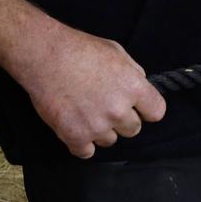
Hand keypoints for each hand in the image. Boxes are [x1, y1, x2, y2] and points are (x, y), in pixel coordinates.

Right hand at [4, 23, 167, 158]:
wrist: (44, 56)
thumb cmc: (78, 48)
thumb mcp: (115, 51)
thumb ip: (132, 72)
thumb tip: (141, 87)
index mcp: (133, 87)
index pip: (156, 112)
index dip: (146, 109)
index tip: (138, 107)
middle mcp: (119, 110)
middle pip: (133, 130)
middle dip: (121, 120)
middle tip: (103, 105)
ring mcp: (97, 126)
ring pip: (109, 140)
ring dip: (99, 130)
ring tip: (84, 111)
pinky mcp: (75, 137)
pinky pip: (86, 152)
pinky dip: (80, 142)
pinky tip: (74, 125)